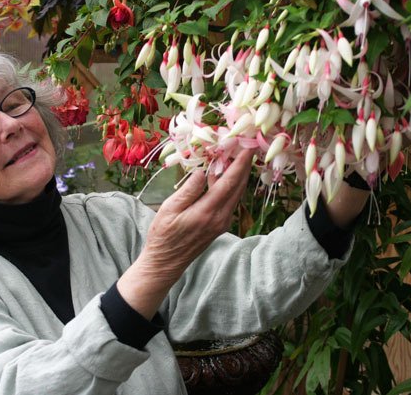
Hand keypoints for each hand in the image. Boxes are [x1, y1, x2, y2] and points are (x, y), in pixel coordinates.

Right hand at [117, 149, 253, 318]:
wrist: (165, 263)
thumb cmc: (163, 235)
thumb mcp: (170, 209)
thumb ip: (188, 190)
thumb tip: (203, 171)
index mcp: (208, 212)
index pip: (229, 183)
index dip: (240, 164)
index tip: (248, 148)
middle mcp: (220, 218)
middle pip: (238, 188)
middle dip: (244, 167)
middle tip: (247, 148)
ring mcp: (222, 223)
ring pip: (236, 195)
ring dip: (238, 176)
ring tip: (237, 157)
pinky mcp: (219, 226)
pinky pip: (229, 202)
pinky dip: (230, 187)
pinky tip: (222, 177)